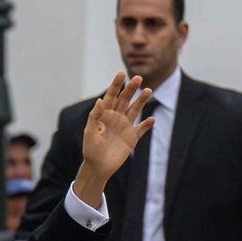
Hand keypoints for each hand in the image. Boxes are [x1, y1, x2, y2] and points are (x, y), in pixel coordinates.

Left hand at [76, 72, 153, 200]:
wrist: (97, 167)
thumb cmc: (90, 149)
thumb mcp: (89, 132)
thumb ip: (95, 116)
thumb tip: (100, 100)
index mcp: (104, 115)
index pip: (111, 96)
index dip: (116, 85)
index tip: (121, 73)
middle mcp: (116, 118)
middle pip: (125, 100)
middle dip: (131, 89)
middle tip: (138, 78)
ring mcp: (125, 127)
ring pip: (135, 110)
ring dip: (142, 101)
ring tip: (149, 90)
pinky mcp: (132, 138)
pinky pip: (142, 129)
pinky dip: (147, 124)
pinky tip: (152, 119)